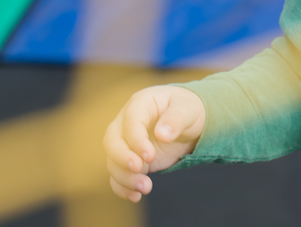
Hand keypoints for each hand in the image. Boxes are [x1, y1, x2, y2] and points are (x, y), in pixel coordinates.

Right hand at [103, 85, 206, 202]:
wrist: (189, 121)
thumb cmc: (188, 109)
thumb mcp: (188, 109)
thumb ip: (176, 119)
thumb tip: (161, 135)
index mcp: (141, 103)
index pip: (130, 120)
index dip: (135, 139)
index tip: (149, 155)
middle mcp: (127, 122)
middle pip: (112, 140)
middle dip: (122, 158)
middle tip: (140, 169)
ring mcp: (126, 142)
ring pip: (113, 160)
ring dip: (124, 176)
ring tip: (145, 187)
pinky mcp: (131, 159)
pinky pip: (118, 174)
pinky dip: (122, 186)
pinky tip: (135, 196)